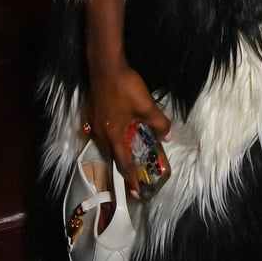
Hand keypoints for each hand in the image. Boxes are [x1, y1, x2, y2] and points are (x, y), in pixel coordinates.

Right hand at [85, 64, 170, 193]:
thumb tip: (168, 136)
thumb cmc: (125, 87)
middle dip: (123, 168)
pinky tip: (118, 133)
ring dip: (117, 153)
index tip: (137, 194)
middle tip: (134, 176)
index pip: (123, 164)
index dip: (131, 180)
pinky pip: (102, 134)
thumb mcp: (147, 106)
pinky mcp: (93, 114)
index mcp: (114, 136)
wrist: (105, 66)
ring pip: (106, 145)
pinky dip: (111, 140)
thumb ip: (159, 124)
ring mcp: (94, 124)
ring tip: (127, 156)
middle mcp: (101, 134)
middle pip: (112, 157)